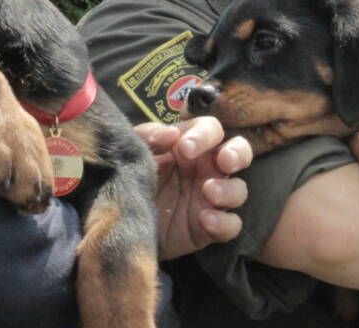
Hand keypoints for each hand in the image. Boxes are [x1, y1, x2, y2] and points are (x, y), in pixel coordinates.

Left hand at [135, 117, 252, 259]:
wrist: (118, 226)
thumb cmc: (130, 181)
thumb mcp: (134, 154)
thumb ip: (149, 137)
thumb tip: (172, 134)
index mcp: (191, 146)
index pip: (211, 129)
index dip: (205, 135)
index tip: (186, 148)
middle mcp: (206, 169)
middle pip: (240, 152)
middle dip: (238, 153)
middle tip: (225, 161)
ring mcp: (211, 199)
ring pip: (239, 190)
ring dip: (229, 189)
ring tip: (209, 193)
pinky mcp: (210, 229)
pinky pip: (231, 225)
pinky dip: (224, 222)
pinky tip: (206, 220)